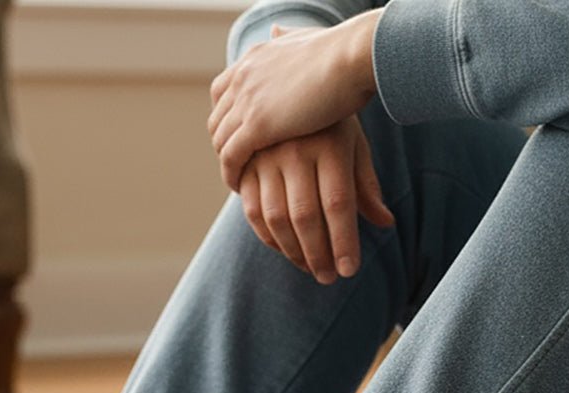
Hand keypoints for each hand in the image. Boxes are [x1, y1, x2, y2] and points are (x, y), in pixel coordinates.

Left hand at [209, 11, 380, 190]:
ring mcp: (247, 101)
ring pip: (220, 141)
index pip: (222, 91)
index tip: (238, 136)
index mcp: (254, 58)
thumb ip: (287, 37)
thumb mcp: (305, 37)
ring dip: (227, 163)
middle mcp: (244, 76)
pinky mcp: (257, 125)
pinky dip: (231, 174)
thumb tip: (277, 30)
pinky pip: (230, 157)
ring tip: (240, 180)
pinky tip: (240, 188)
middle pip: (217, 119)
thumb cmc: (342, 51)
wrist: (351, 57)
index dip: (226, 117)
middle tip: (239, 165)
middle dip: (224, 144)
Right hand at [239, 117, 393, 281]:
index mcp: (330, 144)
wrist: (292, 81)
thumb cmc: (332, 120)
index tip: (348, 271)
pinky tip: (284, 249)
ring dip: (292, 251)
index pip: (338, 204)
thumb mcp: (353, 145)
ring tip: (310, 268)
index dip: (343, 241)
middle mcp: (296, 149)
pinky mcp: (245, 164)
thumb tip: (386, 224)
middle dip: (318, 254)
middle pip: (306, 216)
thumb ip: (366, 186)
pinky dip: (268, 236)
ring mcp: (266, 156)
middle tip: (328, 278)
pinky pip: (253, 210)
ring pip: (276, 218)